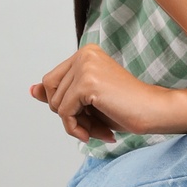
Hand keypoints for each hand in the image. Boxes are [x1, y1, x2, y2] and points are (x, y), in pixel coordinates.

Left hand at [31, 45, 163, 143]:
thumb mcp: (87, 101)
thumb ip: (59, 93)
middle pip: (50, 92)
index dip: (64, 104)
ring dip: (75, 123)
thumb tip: (32, 90)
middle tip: (93, 125)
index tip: (88, 116)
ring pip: (55, 104)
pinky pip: (63, 113)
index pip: (52, 82)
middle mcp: (83, 54)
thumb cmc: (126, 108)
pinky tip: (94, 133)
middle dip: (68, 114)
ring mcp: (85, 66)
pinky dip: (75, 128)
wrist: (154, 112)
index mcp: (85, 53)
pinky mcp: (87, 82)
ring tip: (98, 128)